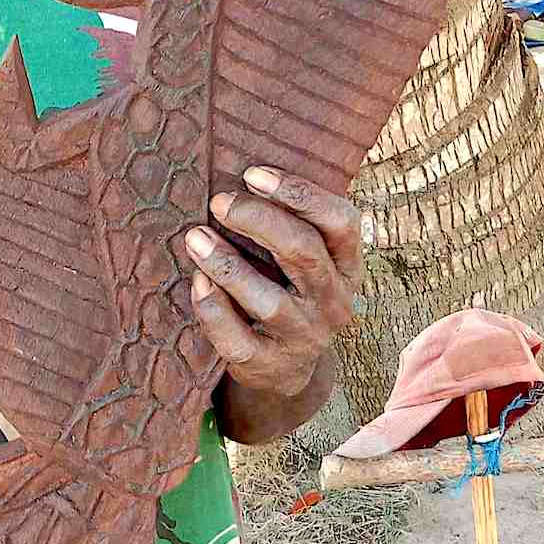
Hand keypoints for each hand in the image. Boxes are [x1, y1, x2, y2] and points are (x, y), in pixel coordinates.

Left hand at [184, 166, 361, 402]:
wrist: (285, 369)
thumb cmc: (288, 292)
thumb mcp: (307, 260)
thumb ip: (292, 222)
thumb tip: (245, 174)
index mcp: (347, 267)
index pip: (341, 222)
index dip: (300, 194)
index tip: (253, 174)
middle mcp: (333, 302)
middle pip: (303, 252)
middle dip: (258, 220)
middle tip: (219, 202)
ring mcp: (303, 337)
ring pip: (270, 300)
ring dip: (228, 265)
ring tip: (195, 237)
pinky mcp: (268, 364)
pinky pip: (238, 339)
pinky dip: (214, 310)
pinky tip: (197, 283)